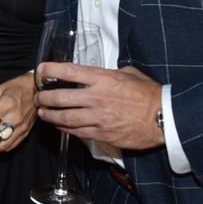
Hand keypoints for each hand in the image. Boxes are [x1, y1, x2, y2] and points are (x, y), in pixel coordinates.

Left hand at [35, 64, 164, 149]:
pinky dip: (64, 128)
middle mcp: (96, 97)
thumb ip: (111, 72)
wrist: (164, 119)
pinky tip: (59, 126)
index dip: (49, 69)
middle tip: (38, 97)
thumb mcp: (130, 74)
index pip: (68, 71)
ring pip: (64, 118)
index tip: (40, 70)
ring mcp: (98, 117)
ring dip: (49, 116)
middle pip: (60, 97)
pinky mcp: (101, 134)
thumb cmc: (150, 95)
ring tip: (42, 113)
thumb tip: (100, 73)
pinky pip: (76, 132)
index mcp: (103, 79)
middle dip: (43, 97)